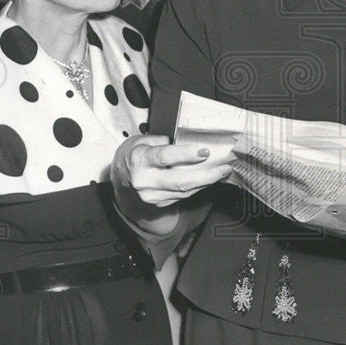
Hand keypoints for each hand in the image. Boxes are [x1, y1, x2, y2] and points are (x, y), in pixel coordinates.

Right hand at [111, 135, 232, 222]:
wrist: (122, 179)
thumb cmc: (135, 155)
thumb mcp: (143, 141)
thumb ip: (164, 140)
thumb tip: (190, 141)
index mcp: (139, 160)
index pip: (164, 157)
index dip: (186, 154)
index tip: (204, 151)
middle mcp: (145, 181)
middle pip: (180, 181)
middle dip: (206, 175)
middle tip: (224, 168)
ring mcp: (151, 195)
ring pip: (184, 191)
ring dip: (207, 182)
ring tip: (222, 173)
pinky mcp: (159, 203)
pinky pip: (183, 196)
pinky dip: (198, 188)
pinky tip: (209, 180)